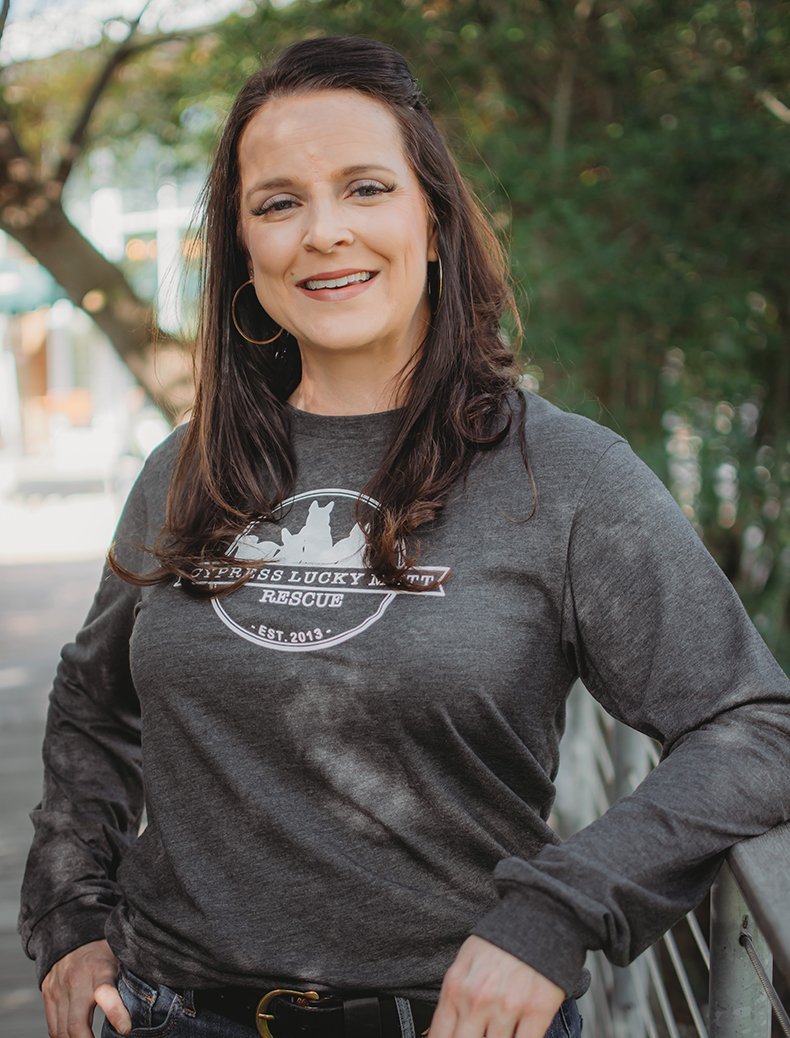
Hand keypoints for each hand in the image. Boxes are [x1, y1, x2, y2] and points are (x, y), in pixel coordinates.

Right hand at [41, 939, 132, 1037]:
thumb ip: (128, 979)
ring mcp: (59, 989)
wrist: (70, 936)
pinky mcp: (48, 996)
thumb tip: (151, 1001)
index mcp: (100, 969)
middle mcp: (76, 980)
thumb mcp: (120, 957)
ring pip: (62, 1031)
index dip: (116, 1013)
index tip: (127, 1030)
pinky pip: (53, 1028)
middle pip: (76, 1024)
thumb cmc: (103, 951)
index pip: (105, 992)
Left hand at [430, 936, 565, 1037]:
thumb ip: (454, 997)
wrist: (535, 917)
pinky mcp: (536, 1011)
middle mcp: (477, 1001)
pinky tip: (517, 1035)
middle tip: (480, 1033)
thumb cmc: (500, 941)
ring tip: (498, 1031)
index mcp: (456, 988)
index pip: (440, 1036)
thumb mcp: (464, 962)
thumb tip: (448, 1030)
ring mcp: (507, 1007)